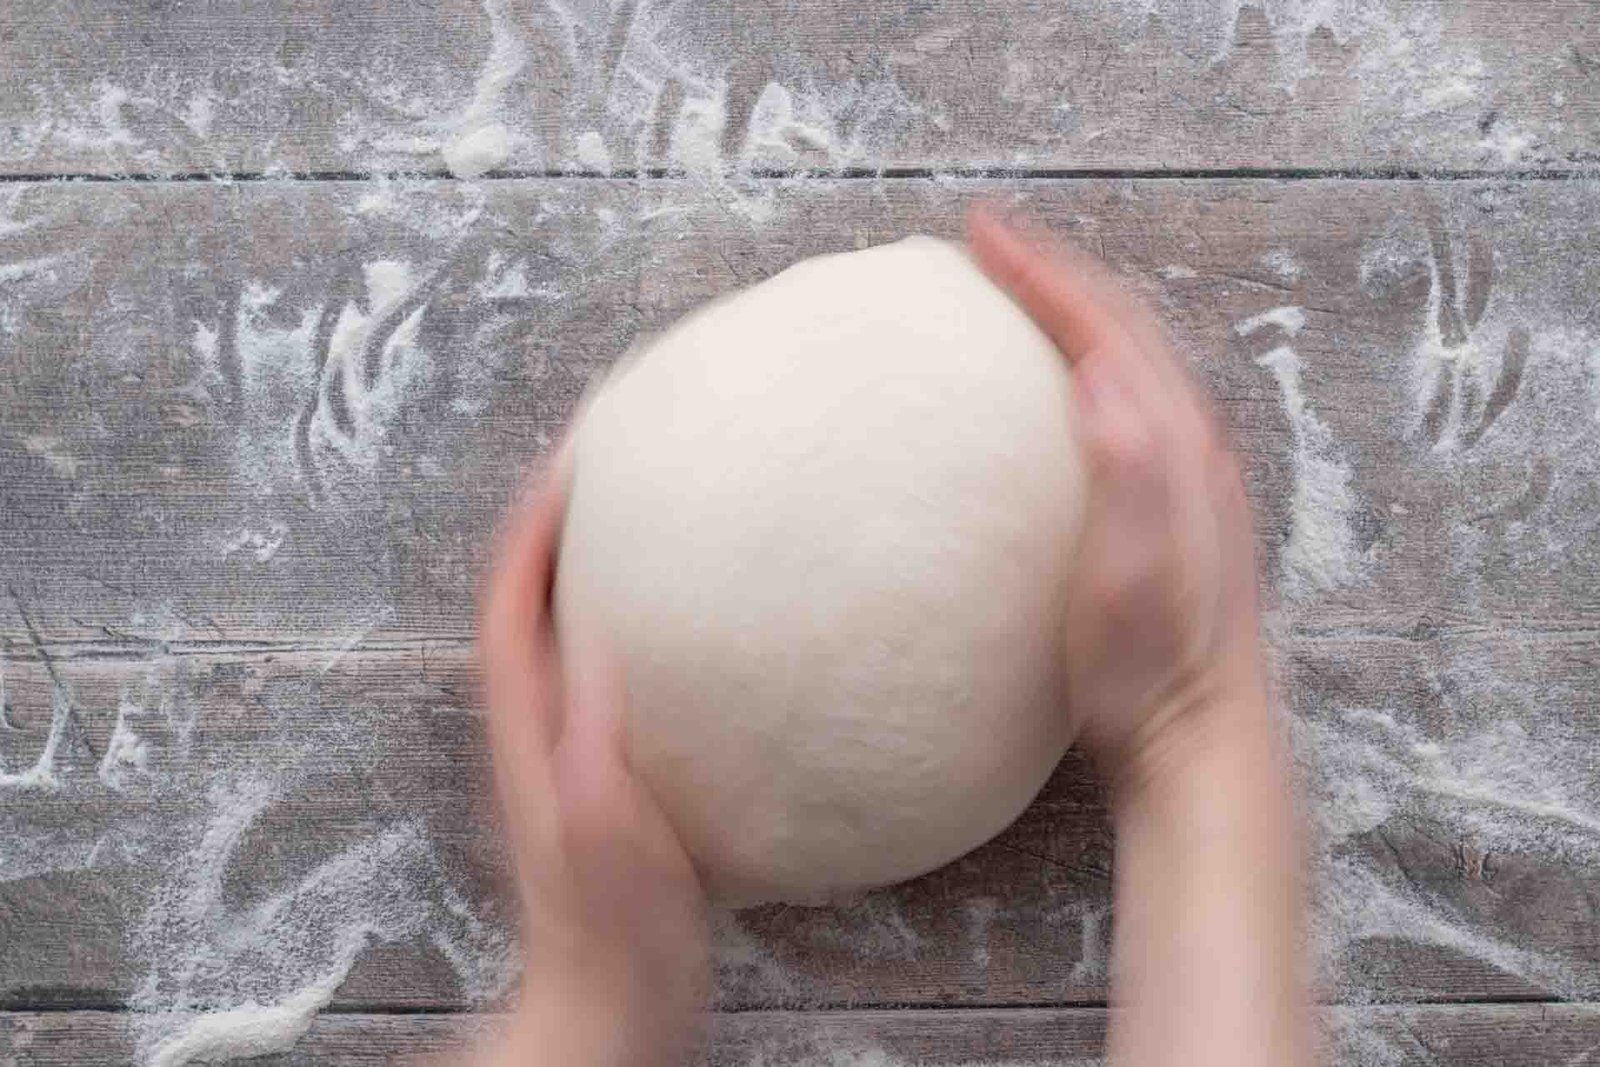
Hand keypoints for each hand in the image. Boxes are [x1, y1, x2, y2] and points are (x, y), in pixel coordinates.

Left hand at [478, 446, 707, 1065]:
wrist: (613, 1007)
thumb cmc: (613, 946)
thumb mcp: (608, 860)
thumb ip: (593, 776)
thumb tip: (597, 672)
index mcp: (533, 735)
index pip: (511, 603)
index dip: (532, 524)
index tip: (573, 454)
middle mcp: (542, 728)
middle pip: (531, 594)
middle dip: (559, 517)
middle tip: (611, 454)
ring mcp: (573, 746)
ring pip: (569, 623)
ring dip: (593, 557)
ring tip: (650, 508)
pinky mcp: (612, 766)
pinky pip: (617, 661)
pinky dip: (641, 615)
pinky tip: (703, 617)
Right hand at [967, 209, 1267, 793]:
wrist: (1199, 736)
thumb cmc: (1153, 666)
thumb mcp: (1134, 575)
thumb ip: (1131, 475)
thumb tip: (1101, 378)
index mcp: (1176, 445)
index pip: (1104, 328)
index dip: (1042, 272)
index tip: (981, 233)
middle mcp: (1189, 446)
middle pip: (1122, 326)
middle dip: (1055, 272)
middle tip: (990, 244)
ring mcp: (1183, 476)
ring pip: (1126, 358)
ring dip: (1072, 311)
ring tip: (1016, 292)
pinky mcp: (1168, 507)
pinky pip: (1123, 401)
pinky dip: (1082, 361)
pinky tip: (1053, 387)